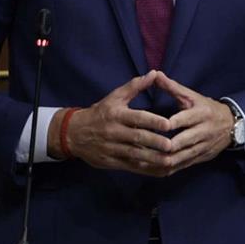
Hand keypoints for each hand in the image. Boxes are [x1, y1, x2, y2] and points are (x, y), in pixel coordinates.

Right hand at [56, 71, 174, 176]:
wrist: (73, 133)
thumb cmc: (99, 113)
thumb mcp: (114, 97)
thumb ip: (135, 86)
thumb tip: (154, 73)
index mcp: (116, 115)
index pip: (137, 118)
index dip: (153, 121)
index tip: (168, 124)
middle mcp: (114, 132)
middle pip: (137, 137)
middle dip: (154, 142)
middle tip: (171, 145)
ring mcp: (111, 148)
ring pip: (134, 154)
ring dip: (152, 158)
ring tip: (168, 161)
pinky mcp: (109, 162)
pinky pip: (129, 166)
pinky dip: (143, 169)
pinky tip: (157, 170)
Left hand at [154, 71, 234, 173]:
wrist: (231, 124)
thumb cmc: (206, 107)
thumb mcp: (192, 96)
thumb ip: (172, 87)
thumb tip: (155, 74)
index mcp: (200, 113)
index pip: (183, 120)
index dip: (167, 124)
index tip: (150, 126)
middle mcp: (203, 131)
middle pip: (183, 141)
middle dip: (164, 146)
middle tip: (144, 148)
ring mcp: (203, 146)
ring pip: (182, 157)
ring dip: (164, 160)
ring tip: (145, 161)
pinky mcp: (201, 157)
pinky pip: (184, 166)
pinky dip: (169, 168)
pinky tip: (154, 168)